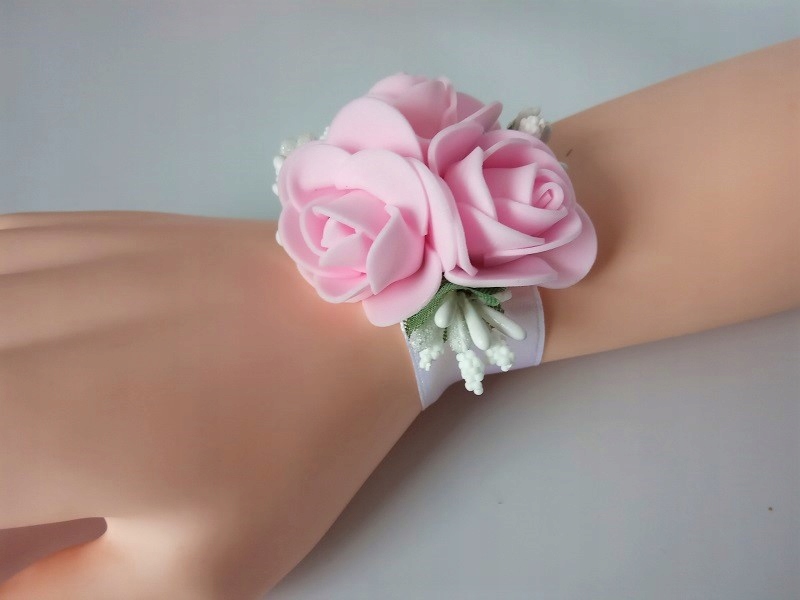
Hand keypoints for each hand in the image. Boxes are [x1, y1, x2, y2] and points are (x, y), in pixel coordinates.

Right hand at [0, 210, 418, 598]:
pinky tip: (14, 355)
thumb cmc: (291, 446)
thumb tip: (3, 588)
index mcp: (27, 430)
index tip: (21, 534)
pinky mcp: (62, 229)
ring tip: (35, 438)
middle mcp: (6, 332)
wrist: (358, 311)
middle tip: (30, 484)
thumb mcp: (189, 570)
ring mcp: (30, 263)